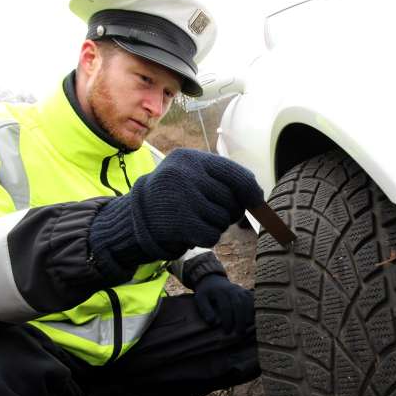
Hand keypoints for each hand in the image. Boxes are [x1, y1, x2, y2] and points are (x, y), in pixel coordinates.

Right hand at [89, 149, 263, 279]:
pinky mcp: (177, 223)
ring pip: (223, 219)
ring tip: (197, 219)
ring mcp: (180, 198)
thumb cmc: (174, 194)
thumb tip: (258, 197)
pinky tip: (193, 231)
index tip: (258, 201)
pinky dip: (207, 237)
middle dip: (230, 210)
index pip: (235, 174)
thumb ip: (222, 180)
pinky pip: (212, 235)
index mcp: (191, 158)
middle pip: (232, 200)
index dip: (251, 190)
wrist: (137, 214)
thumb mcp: (192, 176)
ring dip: (216, 225)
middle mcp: (185, 174)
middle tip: (214, 212)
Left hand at [194, 274, 253, 334]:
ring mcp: (240, 290)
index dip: (227, 320)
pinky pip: (253, 299)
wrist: (213, 280)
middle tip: (239, 333)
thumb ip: (205, 310)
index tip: (227, 332)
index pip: (225, 307)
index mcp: (220, 292)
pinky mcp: (246, 291)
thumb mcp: (200, 299)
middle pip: (239, 305)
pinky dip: (255, 308)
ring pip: (248, 302)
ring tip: (248, 328)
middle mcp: (232, 289)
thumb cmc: (206, 293)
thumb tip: (212, 322)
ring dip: (249, 315)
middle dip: (240, 320)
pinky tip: (255, 319)